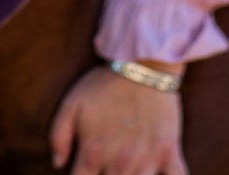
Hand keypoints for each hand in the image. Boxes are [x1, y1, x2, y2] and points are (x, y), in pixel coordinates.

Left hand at [50, 66, 187, 174]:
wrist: (142, 64)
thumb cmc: (105, 83)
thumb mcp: (72, 103)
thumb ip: (58, 134)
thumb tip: (58, 163)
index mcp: (93, 154)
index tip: (86, 170)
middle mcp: (119, 165)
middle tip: (108, 166)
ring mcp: (146, 162)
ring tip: (129, 168)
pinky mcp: (169, 154)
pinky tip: (160, 173)